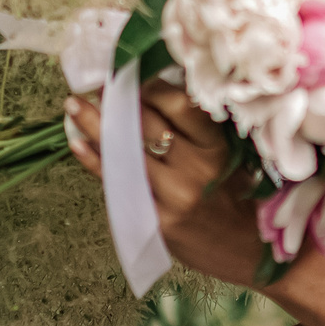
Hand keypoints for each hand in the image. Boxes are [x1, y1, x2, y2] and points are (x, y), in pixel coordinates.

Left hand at [66, 81, 263, 283]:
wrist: (250, 253)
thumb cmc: (241, 200)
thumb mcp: (231, 160)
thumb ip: (200, 133)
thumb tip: (159, 95)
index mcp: (218, 148)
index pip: (179, 106)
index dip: (151, 86)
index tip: (130, 72)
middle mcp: (195, 169)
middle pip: (147, 124)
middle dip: (116, 99)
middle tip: (96, 82)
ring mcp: (173, 197)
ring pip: (126, 152)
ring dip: (95, 125)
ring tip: (74, 105)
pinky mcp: (156, 222)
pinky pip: (117, 186)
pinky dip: (94, 162)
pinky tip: (78, 144)